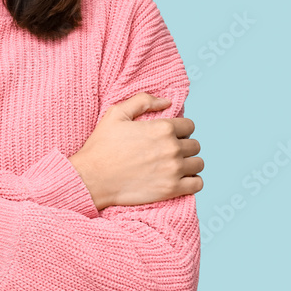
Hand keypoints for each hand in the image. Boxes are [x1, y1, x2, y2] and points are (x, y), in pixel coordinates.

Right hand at [68, 92, 203, 208]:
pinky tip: (180, 180)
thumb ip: (143, 101)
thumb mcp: (116, 114)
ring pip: (198, 164)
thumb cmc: (101, 146)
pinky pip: (197, 184)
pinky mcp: (171, 189)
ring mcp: (173, 170)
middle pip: (195, 145)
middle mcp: (172, 148)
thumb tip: (166, 102)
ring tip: (174, 166)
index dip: (180, 129)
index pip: (189, 126)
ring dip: (189, 164)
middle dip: (184, 146)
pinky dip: (192, 181)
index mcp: (162, 128)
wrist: (91, 178)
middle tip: (168, 152)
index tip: (169, 136)